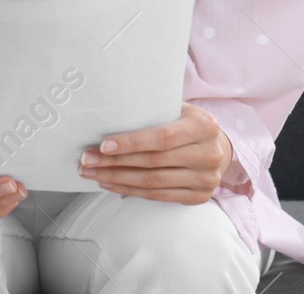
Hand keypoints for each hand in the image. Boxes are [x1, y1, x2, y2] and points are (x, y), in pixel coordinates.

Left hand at [79, 103, 231, 203]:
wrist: (216, 146)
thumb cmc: (183, 121)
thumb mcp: (175, 107)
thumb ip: (151, 109)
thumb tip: (106, 111)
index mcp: (204, 126)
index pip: (162, 137)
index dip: (131, 143)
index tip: (103, 145)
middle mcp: (210, 154)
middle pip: (154, 162)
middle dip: (114, 162)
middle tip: (86, 160)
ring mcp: (207, 179)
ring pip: (153, 182)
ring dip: (117, 178)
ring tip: (91, 173)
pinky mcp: (199, 197)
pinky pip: (158, 196)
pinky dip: (130, 190)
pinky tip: (109, 183)